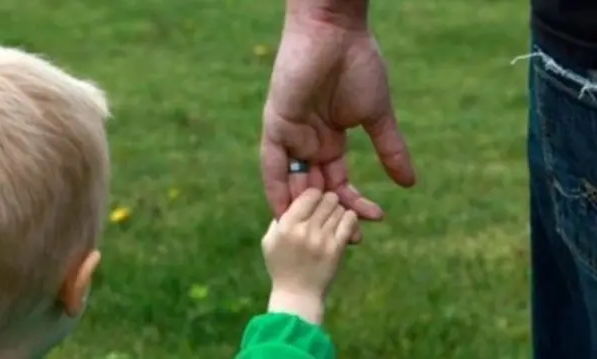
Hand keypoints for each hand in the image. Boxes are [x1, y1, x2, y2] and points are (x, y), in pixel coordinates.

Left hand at [260, 6, 414, 222]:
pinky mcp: (276, 125)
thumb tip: (410, 183)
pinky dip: (277, 189)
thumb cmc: (359, 66)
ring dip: (306, 211)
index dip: (353, 205)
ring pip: (293, 183)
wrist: (338, 33)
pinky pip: (271, 165)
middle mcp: (308, 143)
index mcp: (329, 140)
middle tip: (351, 242)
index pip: (338, 182)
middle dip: (331, 216)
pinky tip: (286, 216)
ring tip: (322, 238)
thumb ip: (389, 150)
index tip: (374, 222)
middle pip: (316, 190)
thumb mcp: (377, 117)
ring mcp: (291, 136)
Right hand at [262, 189, 357, 323]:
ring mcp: (322, 239)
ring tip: (334, 217)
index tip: (315, 200)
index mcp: (286, 225)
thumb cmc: (281, 267)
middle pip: (327, 199)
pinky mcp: (336, 249)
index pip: (308, 194)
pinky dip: (350, 219)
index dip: (314, 194)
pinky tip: (345, 223)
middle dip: (329, 201)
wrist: (297, 294)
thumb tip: (293, 199)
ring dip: (339, 210)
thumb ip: (279, 219)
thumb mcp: (269, 241)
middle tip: (327, 207)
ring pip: (339, 209)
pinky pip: (349, 222)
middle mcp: (304, 229)